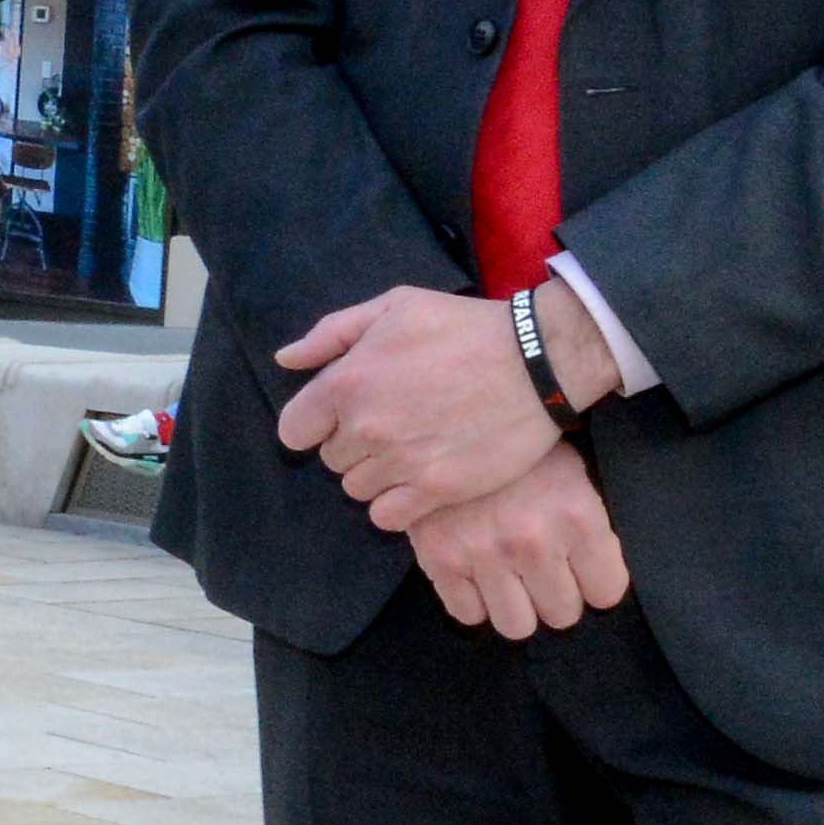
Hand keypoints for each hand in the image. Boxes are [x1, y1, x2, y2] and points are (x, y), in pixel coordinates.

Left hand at [274, 286, 563, 525]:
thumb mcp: (394, 307)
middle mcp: (366, 428)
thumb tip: (286, 360)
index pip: (294, 429)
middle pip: (331, 460)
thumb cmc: (464, 328)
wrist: (537, 360)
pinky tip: (418, 480)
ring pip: (357, 489)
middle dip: (352, 445)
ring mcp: (401, 462)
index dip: (315, 424)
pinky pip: (387, 517)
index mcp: (347, 382)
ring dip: (376, 475)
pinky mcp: (436, 489)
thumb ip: (332, 334)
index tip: (342, 416)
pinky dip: (396, 505)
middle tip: (392, 425)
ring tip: (409, 450)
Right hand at [397, 440, 633, 635]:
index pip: (606, 592)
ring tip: (511, 579)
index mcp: (577, 517)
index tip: (583, 572)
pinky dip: (474, 601)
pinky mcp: (441, 560)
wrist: (450, 420)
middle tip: (543, 572)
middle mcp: (533, 541)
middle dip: (556, 596)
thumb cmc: (522, 452)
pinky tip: (477, 574)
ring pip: (517, 626)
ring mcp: (484, 554)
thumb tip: (595, 579)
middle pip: (562, 614)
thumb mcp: (572, 475)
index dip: (596, 583)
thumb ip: (589, 528)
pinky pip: (468, 614)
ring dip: (517, 607)